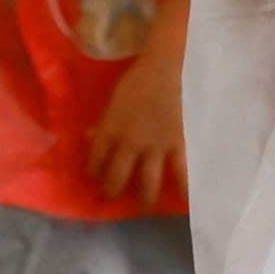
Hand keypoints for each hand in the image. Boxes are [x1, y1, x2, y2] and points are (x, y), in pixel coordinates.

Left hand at [88, 0, 193, 207]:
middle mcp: (129, 143)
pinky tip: (185, 202)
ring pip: (147, 181)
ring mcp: (154, 147)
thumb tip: (89, 138)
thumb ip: (104, 123)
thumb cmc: (137, 80)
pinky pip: (180, 172)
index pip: (96, 159)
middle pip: (117, 176)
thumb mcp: (113, 101)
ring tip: (145, 205)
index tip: (93, 179)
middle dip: (112, 190)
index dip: (93, 172)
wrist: (166, 69)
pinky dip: (183, 188)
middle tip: (112, 197)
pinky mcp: (176, 144)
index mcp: (110, 129)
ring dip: (144, 196)